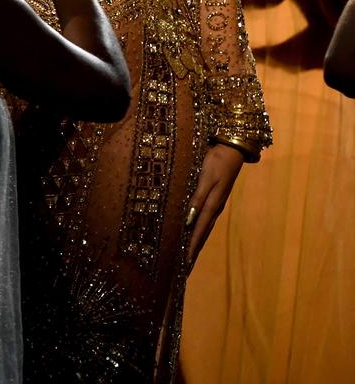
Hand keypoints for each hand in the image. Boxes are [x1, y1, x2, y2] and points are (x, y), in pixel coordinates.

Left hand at [185, 143, 243, 265]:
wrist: (232, 149)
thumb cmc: (216, 161)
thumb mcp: (206, 178)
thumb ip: (198, 198)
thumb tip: (188, 220)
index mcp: (212, 205)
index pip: (198, 231)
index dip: (191, 247)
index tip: (184, 264)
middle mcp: (215, 208)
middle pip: (202, 234)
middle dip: (194, 250)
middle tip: (185, 267)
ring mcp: (216, 204)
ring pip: (204, 228)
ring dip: (196, 241)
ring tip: (189, 255)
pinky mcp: (216, 198)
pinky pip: (206, 219)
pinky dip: (199, 229)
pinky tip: (194, 232)